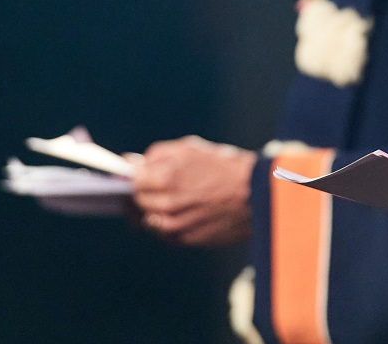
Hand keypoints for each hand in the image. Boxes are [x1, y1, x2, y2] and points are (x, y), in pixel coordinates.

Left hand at [130, 135, 256, 247]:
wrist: (258, 193)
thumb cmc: (226, 166)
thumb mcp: (191, 149)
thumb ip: (156, 155)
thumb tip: (129, 162)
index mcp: (165, 178)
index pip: (132, 182)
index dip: (136, 177)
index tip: (140, 176)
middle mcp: (167, 205)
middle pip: (138, 203)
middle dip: (144, 193)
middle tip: (157, 186)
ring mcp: (176, 226)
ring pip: (148, 221)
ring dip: (154, 210)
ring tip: (172, 199)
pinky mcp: (187, 240)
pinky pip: (165, 234)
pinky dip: (168, 224)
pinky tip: (184, 212)